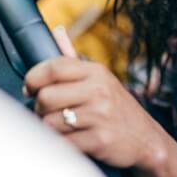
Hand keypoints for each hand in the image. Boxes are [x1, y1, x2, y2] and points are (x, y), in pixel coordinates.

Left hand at [23, 27, 165, 169]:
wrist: (147, 139)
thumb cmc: (117, 108)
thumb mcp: (101, 79)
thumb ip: (74, 59)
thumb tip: (57, 31)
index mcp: (96, 72)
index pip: (54, 67)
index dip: (33, 78)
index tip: (29, 88)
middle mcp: (99, 91)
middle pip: (46, 97)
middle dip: (39, 108)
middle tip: (46, 112)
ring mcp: (100, 116)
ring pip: (50, 123)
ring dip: (49, 128)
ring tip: (62, 127)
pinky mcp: (100, 140)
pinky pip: (63, 143)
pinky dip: (61, 144)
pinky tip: (71, 140)